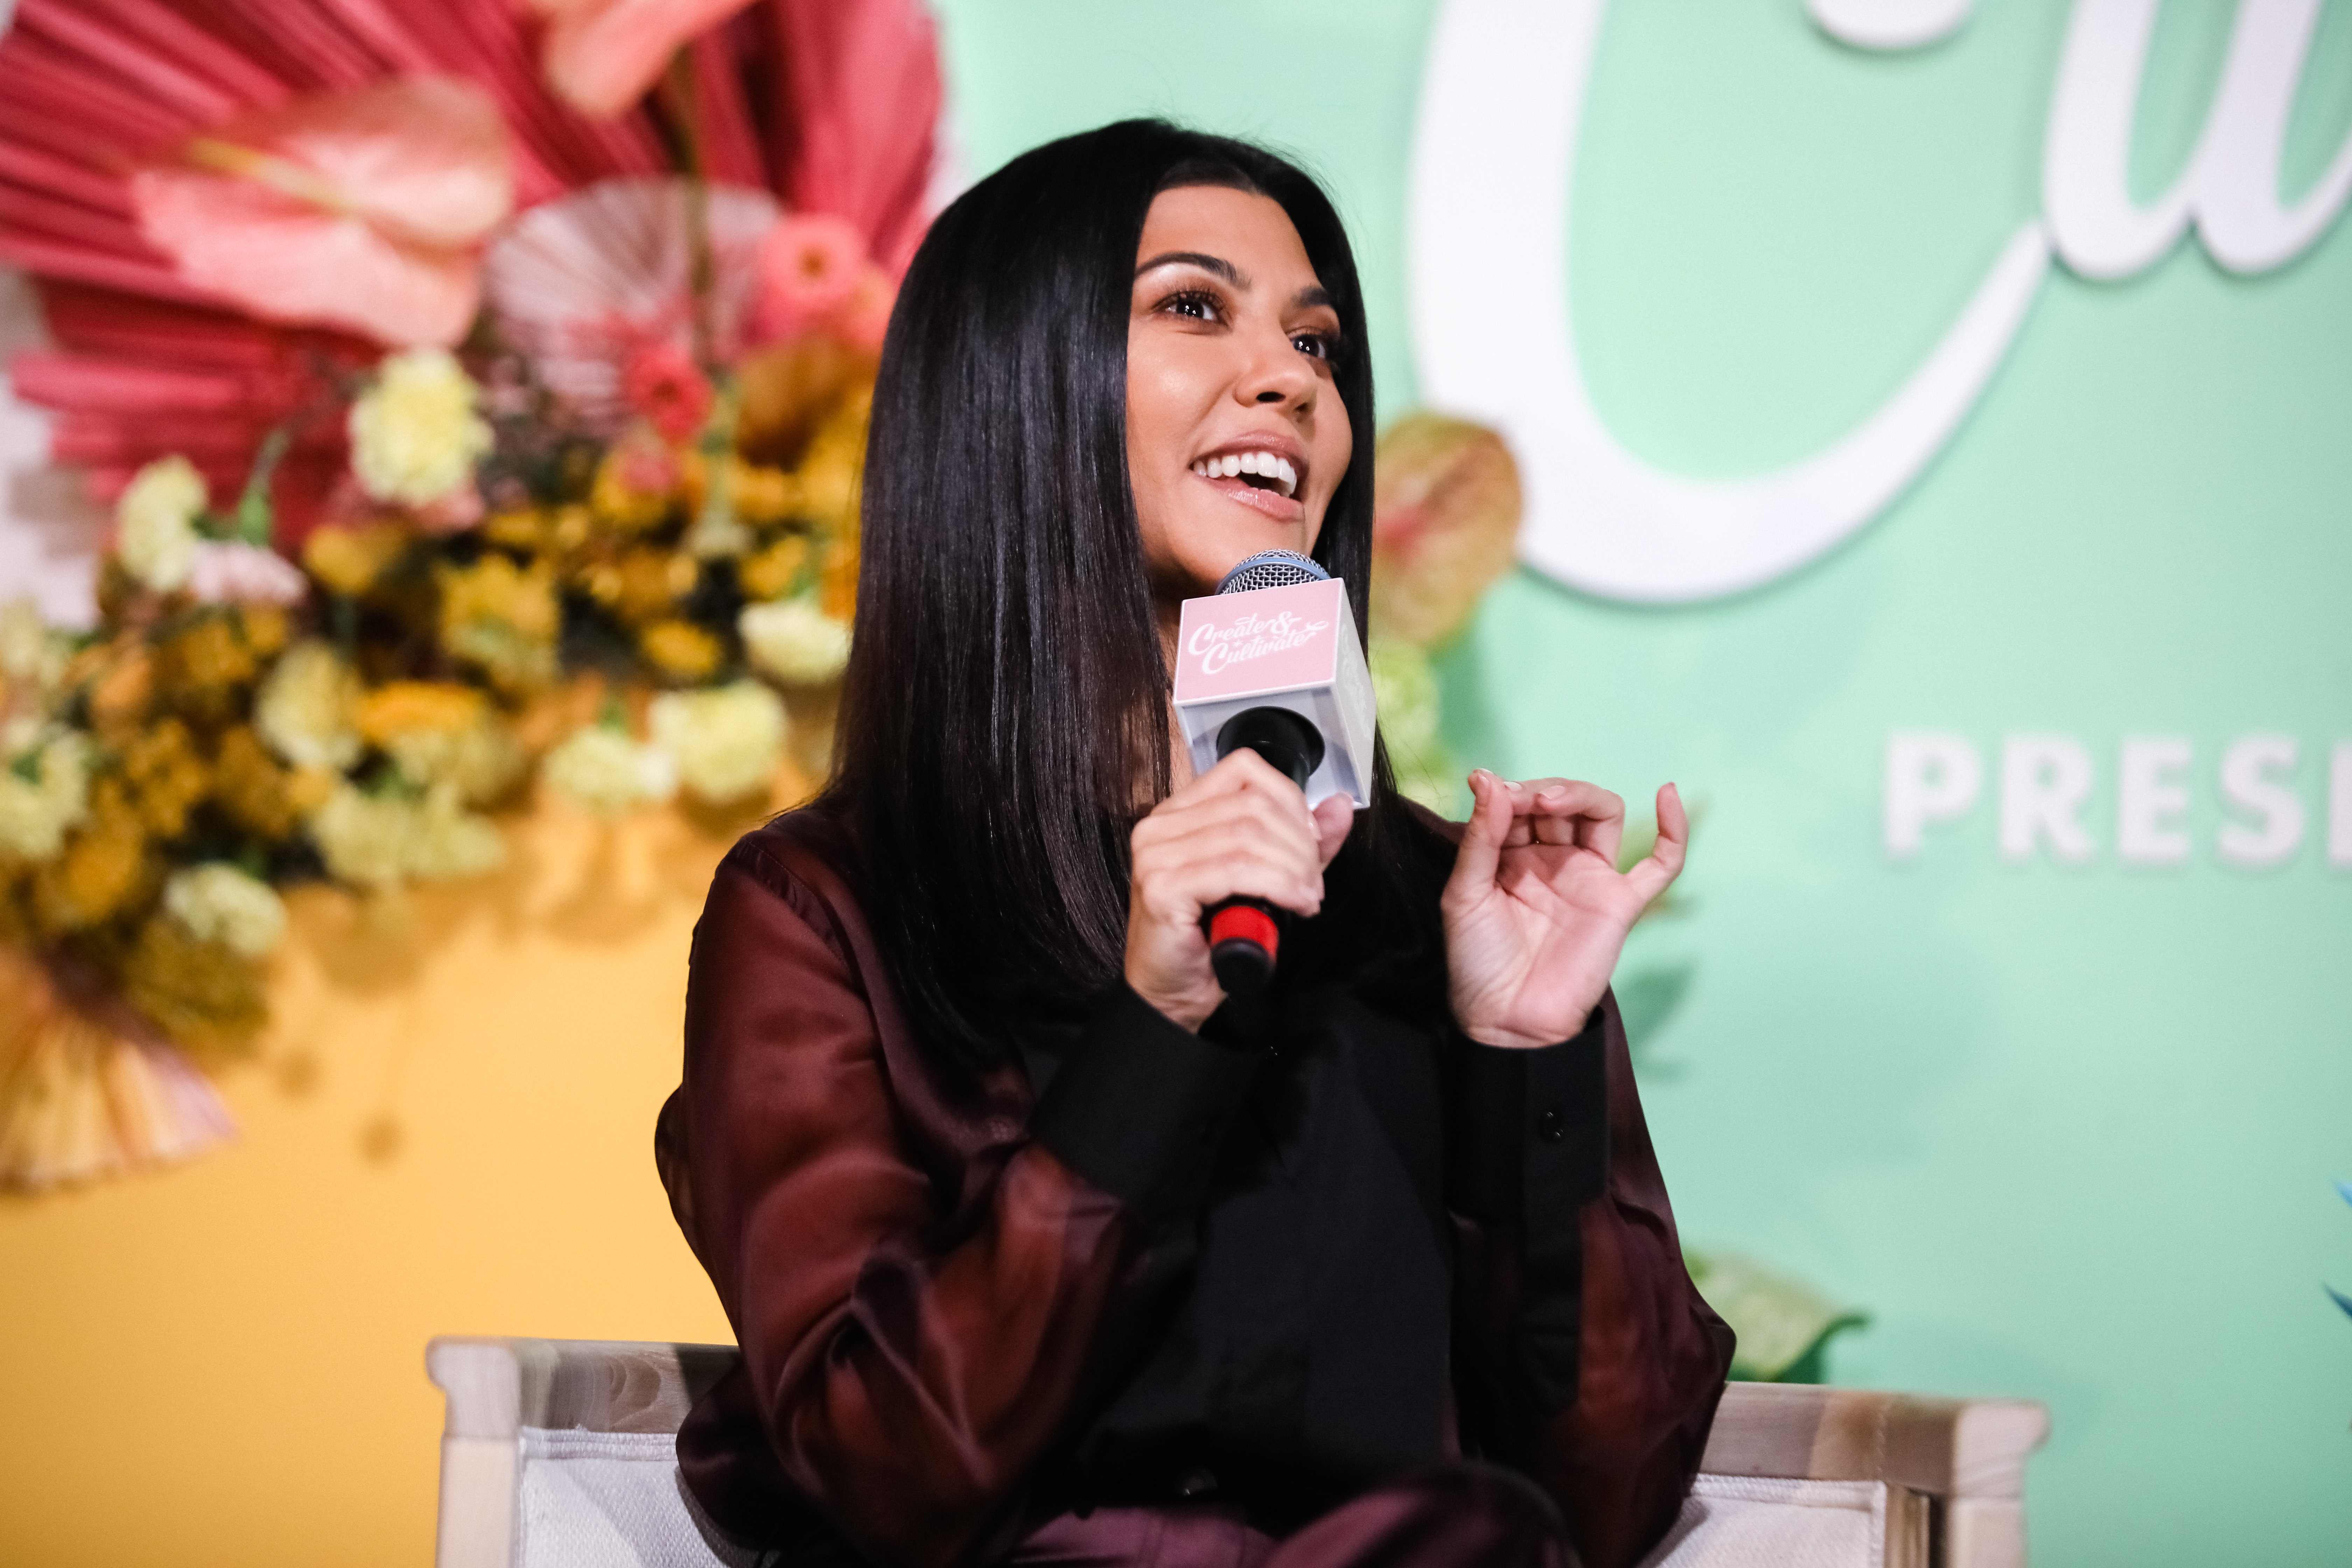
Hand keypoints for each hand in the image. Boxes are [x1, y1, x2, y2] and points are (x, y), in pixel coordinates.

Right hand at [1125, 749, 1354, 1030]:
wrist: (1172, 993)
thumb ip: (1300, 842)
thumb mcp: (1266, 880)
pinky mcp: (1161, 885)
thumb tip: (1338, 805)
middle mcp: (1161, 824)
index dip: (1290, 800)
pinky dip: (1277, 885)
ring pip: (1248, 836)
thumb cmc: (1210, 938)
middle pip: (1253, 805)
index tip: (1311, 843)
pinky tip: (1294, 904)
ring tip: (1306, 899)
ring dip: (1293, 869)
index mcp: (1182, 811)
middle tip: (1312, 883)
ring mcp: (1156, 853)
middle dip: (1300, 845)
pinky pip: (1235, 869)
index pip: (1244, 770)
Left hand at [1443, 770, 1686, 1050]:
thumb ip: (1479, 836)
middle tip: (1524, 799)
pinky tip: (1668, 794)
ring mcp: (1590, 880)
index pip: (1522, 804)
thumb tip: (1487, 775)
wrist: (1506, 1021)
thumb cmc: (1478, 962)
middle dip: (1544, 791)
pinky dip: (1675, 830)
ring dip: (1581, 796)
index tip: (1489, 788)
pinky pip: (1661, 865)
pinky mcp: (1620, 905)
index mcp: (1512, 855)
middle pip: (1565, 802)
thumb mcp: (1465, 893)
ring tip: (1551, 801)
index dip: (1511, 792)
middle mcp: (1554, 861)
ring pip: (1603, 815)